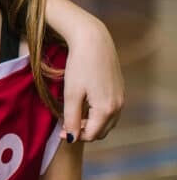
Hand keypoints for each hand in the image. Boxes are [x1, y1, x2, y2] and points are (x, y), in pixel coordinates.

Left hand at [61, 19, 123, 141]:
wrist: (94, 40)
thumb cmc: (80, 66)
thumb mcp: (71, 94)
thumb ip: (71, 118)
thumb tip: (72, 139)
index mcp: (106, 109)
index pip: (91, 135)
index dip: (74, 136)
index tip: (59, 132)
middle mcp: (118, 106)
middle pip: (101, 131)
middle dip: (83, 132)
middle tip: (65, 125)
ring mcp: (121, 98)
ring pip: (107, 122)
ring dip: (91, 124)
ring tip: (73, 116)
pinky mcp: (120, 90)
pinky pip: (110, 111)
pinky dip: (98, 115)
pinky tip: (84, 106)